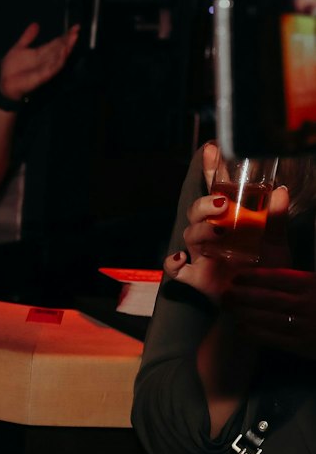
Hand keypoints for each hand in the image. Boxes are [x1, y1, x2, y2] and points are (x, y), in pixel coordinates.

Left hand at [0, 22, 79, 101]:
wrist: (5, 83)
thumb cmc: (11, 68)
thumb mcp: (19, 48)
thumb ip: (27, 37)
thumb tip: (35, 24)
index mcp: (41, 52)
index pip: (57, 42)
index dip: (65, 35)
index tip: (75, 26)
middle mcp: (46, 60)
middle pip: (60, 48)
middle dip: (69, 40)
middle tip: (76, 30)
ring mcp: (46, 68)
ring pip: (60, 57)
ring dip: (67, 48)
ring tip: (72, 38)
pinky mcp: (42, 76)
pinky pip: (53, 68)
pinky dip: (58, 60)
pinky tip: (63, 52)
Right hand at [172, 143, 291, 298]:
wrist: (262, 303)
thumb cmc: (265, 270)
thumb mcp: (276, 242)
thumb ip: (277, 218)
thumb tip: (280, 191)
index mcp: (228, 221)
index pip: (215, 191)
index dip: (211, 170)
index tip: (211, 150)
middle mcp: (210, 235)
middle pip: (196, 213)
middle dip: (204, 205)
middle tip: (221, 204)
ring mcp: (201, 255)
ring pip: (189, 236)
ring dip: (201, 230)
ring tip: (219, 230)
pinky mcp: (196, 276)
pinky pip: (175, 269)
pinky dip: (172, 263)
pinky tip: (181, 258)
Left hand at [226, 268, 315, 359]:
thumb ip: (300, 277)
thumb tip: (285, 253)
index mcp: (313, 284)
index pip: (278, 277)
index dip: (254, 277)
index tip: (237, 277)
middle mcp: (308, 303)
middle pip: (268, 298)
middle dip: (243, 295)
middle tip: (224, 293)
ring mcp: (306, 326)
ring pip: (268, 318)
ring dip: (245, 313)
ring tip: (228, 308)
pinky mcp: (304, 346)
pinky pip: (275, 339)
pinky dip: (256, 334)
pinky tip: (241, 329)